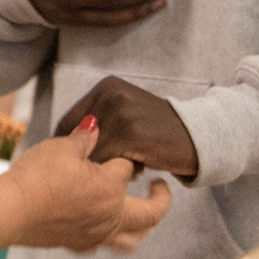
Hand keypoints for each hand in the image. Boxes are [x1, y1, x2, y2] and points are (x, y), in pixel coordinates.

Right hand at [0, 116, 172, 252]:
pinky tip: (102, 224)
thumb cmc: (37, 177)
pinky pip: (105, 245)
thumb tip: (95, 123)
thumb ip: (83, 136)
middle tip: (161, 186)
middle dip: (161, 199)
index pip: (127, 167)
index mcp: (110, 188)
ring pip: (133, 239)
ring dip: (143, 228)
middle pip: (150, 213)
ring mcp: (95, 234)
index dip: (122, 153)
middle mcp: (110, 215)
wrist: (10, 210)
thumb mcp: (61, 147)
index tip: (118, 146)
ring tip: (143, 216)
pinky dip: (111, 235)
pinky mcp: (77, 244)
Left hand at [55, 76, 199, 179]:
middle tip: (101, 171)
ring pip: (92, 152)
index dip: (68, 148)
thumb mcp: (125, 113)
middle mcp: (110, 94)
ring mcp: (121, 111)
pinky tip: (138, 167)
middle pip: (77, 139)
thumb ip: (97, 122)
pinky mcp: (132, 132)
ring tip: (126, 165)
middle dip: (86, 159)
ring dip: (103, 167)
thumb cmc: (157, 130)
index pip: (69, 122)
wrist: (198, 135)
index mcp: (105, 87)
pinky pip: (108, 161)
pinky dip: (118, 171)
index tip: (72, 166)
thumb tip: (60, 144)